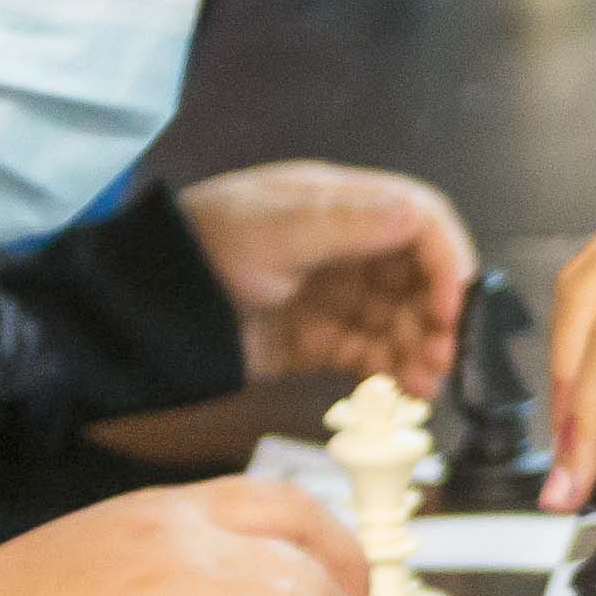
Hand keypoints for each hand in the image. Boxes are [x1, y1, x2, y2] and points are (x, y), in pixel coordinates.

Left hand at [177, 160, 476, 390]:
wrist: (143, 313)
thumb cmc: (203, 251)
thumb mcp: (272, 229)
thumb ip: (345, 223)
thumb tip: (414, 215)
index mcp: (339, 204)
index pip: (417, 219)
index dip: (444, 258)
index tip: (452, 303)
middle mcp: (345, 247)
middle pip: (416, 276)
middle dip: (437, 314)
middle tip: (444, 354)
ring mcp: (333, 295)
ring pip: (399, 320)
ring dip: (420, 348)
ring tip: (426, 383)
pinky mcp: (318, 340)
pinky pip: (371, 354)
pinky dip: (393, 372)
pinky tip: (406, 392)